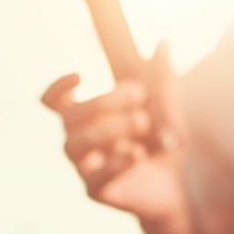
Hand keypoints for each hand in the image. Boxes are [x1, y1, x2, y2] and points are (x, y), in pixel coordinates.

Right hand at [41, 46, 187, 223]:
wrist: (181, 184)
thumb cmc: (166, 140)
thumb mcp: (169, 107)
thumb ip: (163, 78)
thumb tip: (163, 41)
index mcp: (88, 116)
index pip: (53, 101)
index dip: (58, 87)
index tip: (81, 76)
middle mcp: (80, 140)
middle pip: (69, 117)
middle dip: (102, 102)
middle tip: (140, 98)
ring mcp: (85, 167)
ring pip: (72, 146)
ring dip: (105, 130)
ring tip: (142, 123)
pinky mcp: (96, 191)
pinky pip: (94, 176)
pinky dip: (117, 161)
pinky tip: (140, 155)